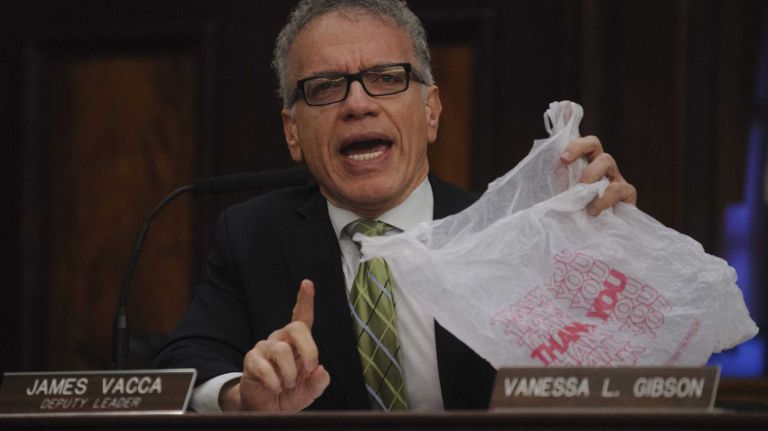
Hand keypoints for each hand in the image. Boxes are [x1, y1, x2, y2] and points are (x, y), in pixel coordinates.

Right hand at [220, 279, 330, 410]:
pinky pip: (263, 366)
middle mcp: (280, 340)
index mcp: (297, 343)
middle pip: (295, 328)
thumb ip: (319, 381)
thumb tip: (320, 370)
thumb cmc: (289, 394)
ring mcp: (264, 349)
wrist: (266, 410)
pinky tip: (276, 388)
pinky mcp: (251, 361)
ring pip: (281, 350)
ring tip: (288, 384)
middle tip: (310, 368)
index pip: (301, 317)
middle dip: (309, 348)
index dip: (305, 300)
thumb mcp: (310, 391)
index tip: (307, 283)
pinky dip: (274, 381)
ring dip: (290, 372)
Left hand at [560, 135, 636, 215]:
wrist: (600, 242)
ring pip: (606, 160)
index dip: (573, 144)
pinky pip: (617, 188)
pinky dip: (603, 199)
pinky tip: (593, 211)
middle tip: (564, 161)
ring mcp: (615, 178)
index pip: (580, 145)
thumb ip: (558, 187)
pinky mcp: (627, 194)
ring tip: (579, 196)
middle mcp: (601, 168)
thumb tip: (553, 173)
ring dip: (589, 175)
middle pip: (594, 143)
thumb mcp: (564, 200)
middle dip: (578, 148)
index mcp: (584, 166)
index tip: (562, 159)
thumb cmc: (578, 218)